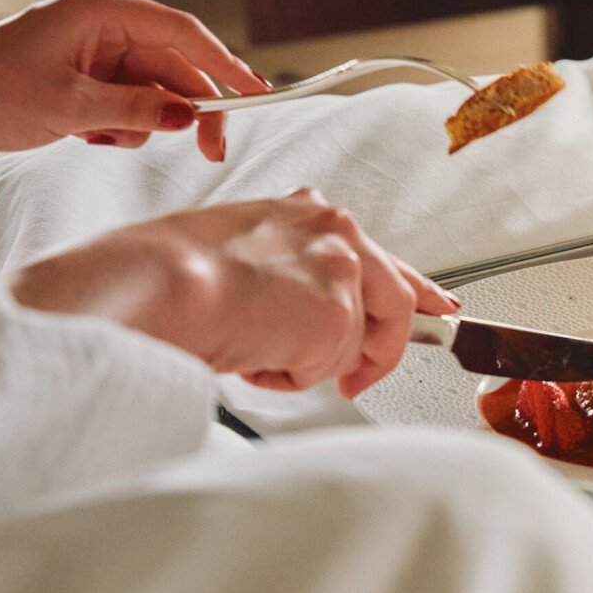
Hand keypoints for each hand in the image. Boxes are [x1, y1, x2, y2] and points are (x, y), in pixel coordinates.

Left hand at [0, 0, 271, 161]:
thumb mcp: (70, 108)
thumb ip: (136, 110)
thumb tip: (186, 116)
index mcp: (101, 12)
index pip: (183, 34)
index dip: (225, 64)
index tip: (257, 95)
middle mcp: (101, 24)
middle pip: (173, 66)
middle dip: (187, 109)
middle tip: (209, 151)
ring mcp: (89, 51)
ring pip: (150, 90)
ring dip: (140, 123)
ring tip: (101, 138)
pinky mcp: (78, 76)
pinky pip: (124, 103)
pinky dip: (118, 127)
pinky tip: (87, 137)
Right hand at [10, 189, 460, 397]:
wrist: (153, 283)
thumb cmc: (170, 271)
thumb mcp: (238, 251)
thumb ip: (287, 269)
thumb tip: (298, 306)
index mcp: (310, 214)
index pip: (381, 256)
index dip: (416, 288)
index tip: (438, 305)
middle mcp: (336, 232)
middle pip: (395, 302)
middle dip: (381, 350)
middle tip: (359, 379)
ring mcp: (342, 271)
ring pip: (355, 344)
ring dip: (308, 362)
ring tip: (256, 347)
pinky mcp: (338, 316)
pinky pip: (327, 370)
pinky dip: (288, 376)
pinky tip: (253, 354)